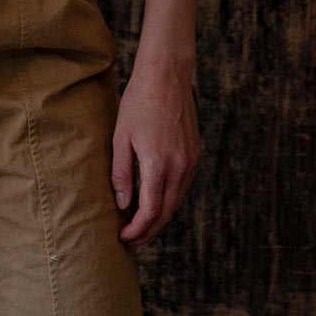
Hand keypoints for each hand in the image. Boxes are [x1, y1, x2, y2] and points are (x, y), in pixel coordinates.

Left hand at [110, 53, 200, 245]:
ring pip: (176, 201)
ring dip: (159, 217)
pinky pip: (182, 185)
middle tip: (130, 240)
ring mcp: (190, 160)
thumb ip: (121, 173)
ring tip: (139, 224)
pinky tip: (154, 199)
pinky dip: (169, 199)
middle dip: (148, 231)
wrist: (167, 74)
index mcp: (159, 164)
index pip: (150, 212)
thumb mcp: (121, 136)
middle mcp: (180, 167)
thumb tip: (122, 205)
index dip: (137, 230)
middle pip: (166, 213)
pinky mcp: (195, 153)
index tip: (123, 238)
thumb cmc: (138, 102)